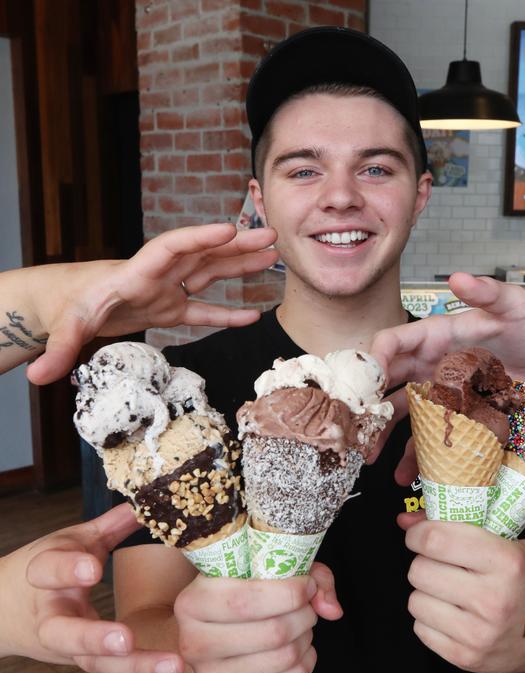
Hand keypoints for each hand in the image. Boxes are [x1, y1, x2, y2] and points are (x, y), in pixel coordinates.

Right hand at [5, 504, 184, 672]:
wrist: (1, 611)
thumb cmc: (42, 571)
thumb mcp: (69, 540)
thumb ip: (108, 525)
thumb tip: (145, 500)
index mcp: (43, 578)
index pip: (49, 571)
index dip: (68, 570)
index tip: (90, 568)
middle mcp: (53, 619)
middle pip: (70, 634)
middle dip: (96, 637)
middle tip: (124, 639)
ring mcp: (71, 649)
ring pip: (99, 664)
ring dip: (137, 669)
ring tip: (173, 667)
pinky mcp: (91, 665)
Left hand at [27, 223, 277, 384]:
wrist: (67, 302)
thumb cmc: (66, 308)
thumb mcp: (64, 326)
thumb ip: (58, 350)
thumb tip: (37, 376)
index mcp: (136, 272)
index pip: (171, 248)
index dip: (200, 237)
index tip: (230, 230)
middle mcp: (158, 277)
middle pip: (203, 255)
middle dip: (237, 246)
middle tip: (272, 235)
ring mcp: (167, 292)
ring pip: (210, 275)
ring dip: (241, 267)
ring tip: (272, 257)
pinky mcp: (169, 310)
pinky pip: (204, 311)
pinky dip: (227, 314)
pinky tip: (252, 315)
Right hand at [174, 561, 341, 672]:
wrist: (213, 631)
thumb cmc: (241, 590)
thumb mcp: (262, 567)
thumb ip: (306, 575)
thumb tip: (331, 609)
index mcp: (191, 603)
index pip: (247, 601)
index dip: (289, 592)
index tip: (306, 584)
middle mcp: (193, 644)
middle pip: (273, 632)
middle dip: (304, 615)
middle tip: (307, 606)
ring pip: (284, 658)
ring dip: (306, 637)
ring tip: (303, 624)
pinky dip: (307, 664)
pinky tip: (303, 648)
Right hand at [368, 273, 524, 471]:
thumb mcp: (515, 307)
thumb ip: (489, 292)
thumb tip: (459, 277)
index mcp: (434, 336)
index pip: (392, 343)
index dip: (375, 360)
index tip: (372, 382)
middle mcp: (429, 365)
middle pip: (386, 382)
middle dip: (368, 402)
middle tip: (356, 423)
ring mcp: (439, 395)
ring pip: (400, 414)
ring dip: (381, 434)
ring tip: (368, 455)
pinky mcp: (452, 419)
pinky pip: (426, 438)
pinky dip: (414, 458)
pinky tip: (405, 474)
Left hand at [401, 515, 524, 672]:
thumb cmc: (519, 583)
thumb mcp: (502, 545)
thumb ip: (454, 527)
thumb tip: (405, 520)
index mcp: (506, 562)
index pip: (437, 539)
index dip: (418, 533)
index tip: (419, 534)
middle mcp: (493, 599)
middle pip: (420, 570)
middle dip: (424, 563)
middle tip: (440, 565)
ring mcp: (479, 633)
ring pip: (415, 600)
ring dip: (426, 592)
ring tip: (449, 591)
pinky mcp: (465, 657)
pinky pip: (420, 628)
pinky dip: (430, 619)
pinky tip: (452, 615)